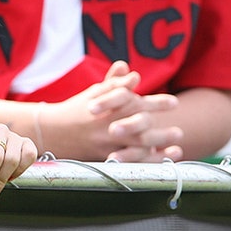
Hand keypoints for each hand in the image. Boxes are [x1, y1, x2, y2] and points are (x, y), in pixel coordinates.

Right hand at [40, 62, 180, 159]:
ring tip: (176, 141)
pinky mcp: (104, 157)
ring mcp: (105, 142)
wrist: (51, 132)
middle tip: (179, 128)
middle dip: (160, 126)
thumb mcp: (93, 94)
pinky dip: (149, 160)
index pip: (132, 102)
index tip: (174, 103)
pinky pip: (131, 160)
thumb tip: (130, 70)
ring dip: (159, 143)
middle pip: (137, 124)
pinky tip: (163, 156)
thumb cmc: (77, 110)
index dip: (154, 103)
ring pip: (137, 144)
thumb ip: (113, 83)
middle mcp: (106, 125)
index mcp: (105, 107)